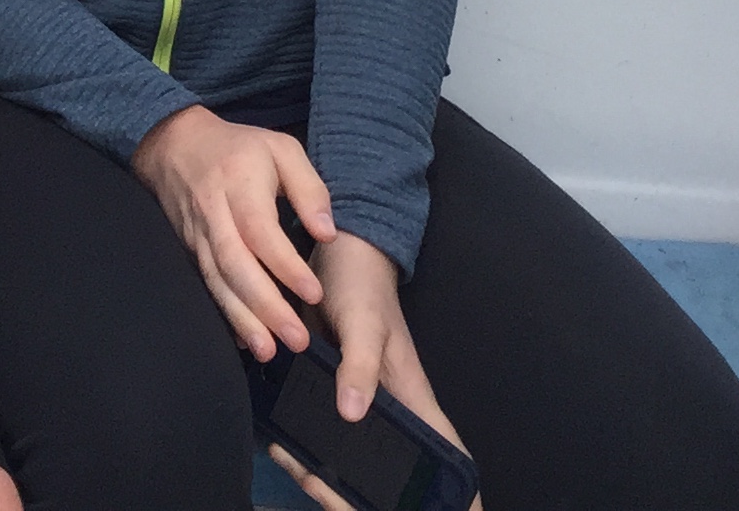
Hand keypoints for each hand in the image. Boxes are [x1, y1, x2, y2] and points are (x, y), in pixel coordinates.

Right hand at [130, 105, 334, 356]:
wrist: (174, 144)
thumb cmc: (239, 149)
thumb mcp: (280, 150)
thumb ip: (308, 188)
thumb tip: (326, 234)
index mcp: (239, 184)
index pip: (260, 230)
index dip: (285, 265)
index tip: (314, 293)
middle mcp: (214, 213)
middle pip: (236, 264)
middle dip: (266, 306)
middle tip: (297, 339)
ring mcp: (198, 236)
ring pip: (217, 282)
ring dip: (243, 319)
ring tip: (269, 351)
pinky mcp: (190, 252)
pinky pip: (205, 287)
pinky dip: (224, 316)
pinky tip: (244, 341)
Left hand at [266, 234, 478, 510]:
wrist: (333, 251)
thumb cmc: (360, 284)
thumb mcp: (362, 322)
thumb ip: (360, 366)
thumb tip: (352, 415)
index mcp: (412, 399)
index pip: (446, 452)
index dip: (460, 493)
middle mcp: (392, 407)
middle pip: (392, 468)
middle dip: (360, 491)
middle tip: (323, 489)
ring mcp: (362, 402)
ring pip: (353, 454)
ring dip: (327, 471)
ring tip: (296, 466)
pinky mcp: (332, 391)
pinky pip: (323, 428)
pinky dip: (305, 442)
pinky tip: (279, 442)